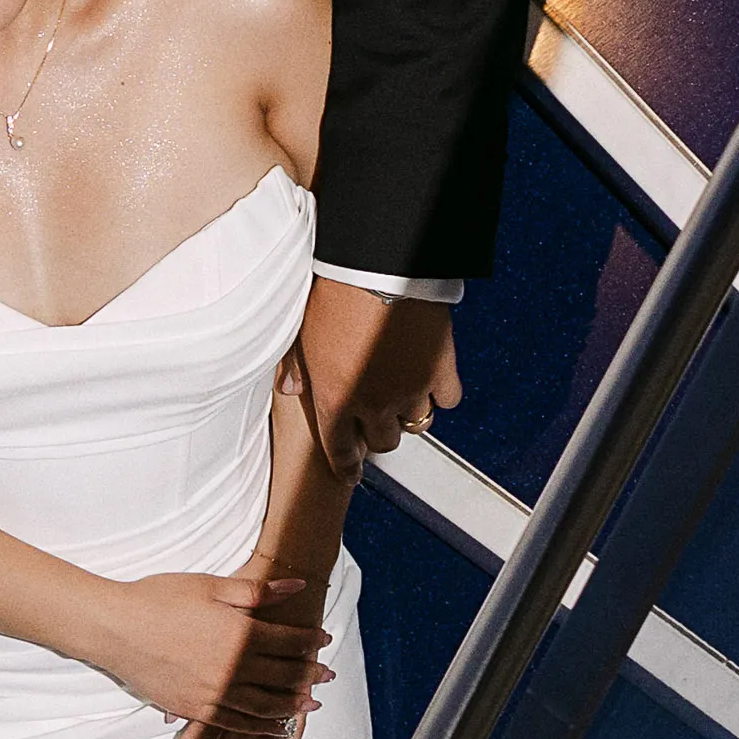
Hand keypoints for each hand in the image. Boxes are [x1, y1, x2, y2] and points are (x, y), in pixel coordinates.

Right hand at [97, 571, 330, 738]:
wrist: (115, 628)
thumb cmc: (159, 598)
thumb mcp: (211, 586)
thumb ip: (257, 592)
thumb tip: (297, 586)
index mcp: (240, 634)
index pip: (288, 641)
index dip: (309, 640)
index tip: (323, 638)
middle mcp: (233, 668)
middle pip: (282, 675)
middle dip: (308, 674)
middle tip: (327, 675)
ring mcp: (214, 693)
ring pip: (265, 705)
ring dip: (292, 705)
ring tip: (310, 705)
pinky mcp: (195, 709)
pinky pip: (237, 723)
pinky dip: (261, 726)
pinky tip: (274, 725)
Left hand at [295, 280, 458, 481]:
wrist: (376, 266)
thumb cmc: (333, 295)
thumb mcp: (302, 334)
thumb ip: (297, 368)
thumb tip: (290, 389)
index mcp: (336, 399)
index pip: (341, 452)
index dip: (347, 466)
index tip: (351, 473)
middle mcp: (375, 403)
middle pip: (383, 442)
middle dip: (377, 432)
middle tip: (376, 416)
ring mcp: (411, 389)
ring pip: (417, 424)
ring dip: (408, 414)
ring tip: (403, 395)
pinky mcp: (441, 369)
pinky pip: (447, 399)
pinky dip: (440, 393)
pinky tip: (432, 380)